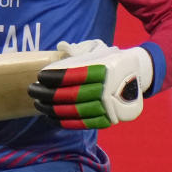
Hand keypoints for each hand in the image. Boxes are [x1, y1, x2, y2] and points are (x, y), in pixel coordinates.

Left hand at [28, 40, 152, 128]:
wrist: (139, 75)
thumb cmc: (112, 61)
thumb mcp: (100, 50)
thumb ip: (80, 52)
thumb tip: (61, 48)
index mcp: (106, 69)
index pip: (74, 76)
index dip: (54, 77)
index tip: (40, 76)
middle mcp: (109, 89)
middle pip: (71, 95)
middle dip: (47, 94)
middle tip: (32, 90)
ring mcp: (109, 107)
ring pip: (74, 111)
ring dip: (52, 109)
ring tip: (38, 103)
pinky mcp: (108, 120)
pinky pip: (82, 123)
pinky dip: (64, 121)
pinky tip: (50, 117)